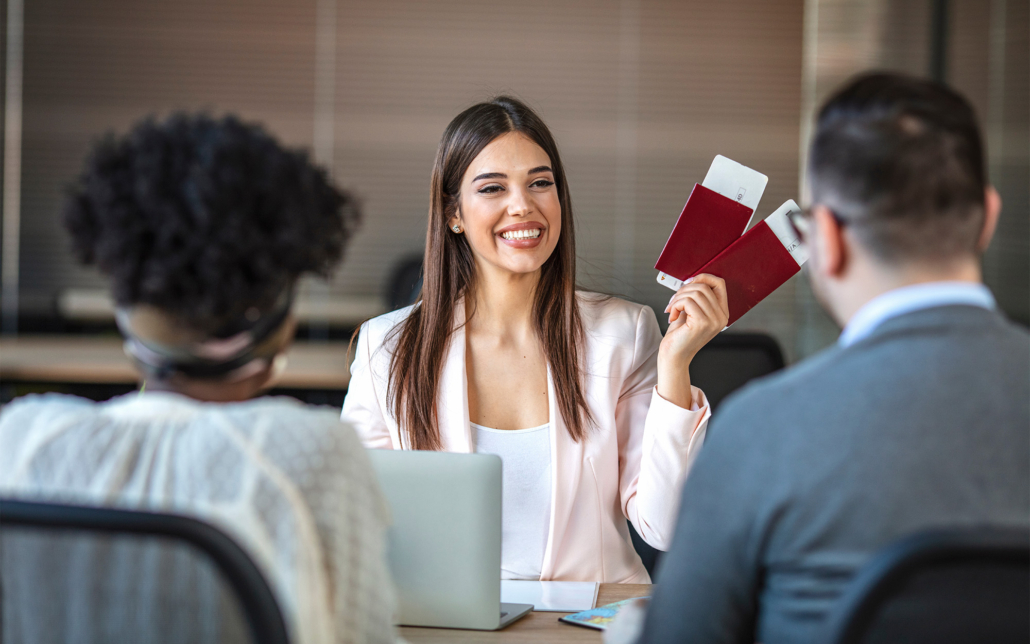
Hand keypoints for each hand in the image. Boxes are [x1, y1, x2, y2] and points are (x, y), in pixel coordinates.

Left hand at [656, 274, 729, 407]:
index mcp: (722, 313)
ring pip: (695, 293)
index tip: (687, 283)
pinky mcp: (702, 323)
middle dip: (683, 290)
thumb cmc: (680, 334)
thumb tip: (693, 278)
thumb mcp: (691, 311)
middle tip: (673, 302)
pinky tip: (672, 316)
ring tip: (672, 309)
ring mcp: (713, 320)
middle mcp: (721, 317)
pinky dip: (675, 305)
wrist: (673, 356)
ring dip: (678, 298)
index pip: (719, 283)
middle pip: (704, 286)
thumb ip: (696, 297)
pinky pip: (687, 302)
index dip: (703, 277)